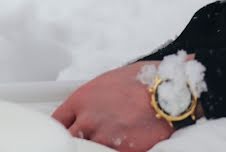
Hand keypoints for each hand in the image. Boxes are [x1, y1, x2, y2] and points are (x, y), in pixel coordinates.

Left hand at [52, 62, 173, 151]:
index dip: (62, 128)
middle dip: (75, 140)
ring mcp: (104, 137)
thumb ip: (91, 100)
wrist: (167, 91)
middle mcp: (88, 119)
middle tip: (84, 139)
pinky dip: (111, 151)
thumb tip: (88, 109)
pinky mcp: (122, 150)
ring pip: (87, 149)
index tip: (66, 131)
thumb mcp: (107, 82)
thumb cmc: (142, 81)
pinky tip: (120, 145)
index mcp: (81, 100)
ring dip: (94, 146)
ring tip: (105, 140)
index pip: (57, 121)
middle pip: (69, 138)